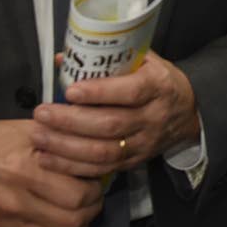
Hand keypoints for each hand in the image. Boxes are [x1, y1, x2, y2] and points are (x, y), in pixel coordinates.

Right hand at [0, 116, 102, 226]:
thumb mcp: (33, 129)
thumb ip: (65, 140)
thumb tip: (97, 153)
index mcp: (24, 171)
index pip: (76, 195)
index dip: (94, 191)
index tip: (96, 181)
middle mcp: (13, 203)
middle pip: (70, 222)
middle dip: (91, 211)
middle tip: (93, 199)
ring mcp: (5, 225)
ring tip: (81, 215)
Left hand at [31, 53, 200, 176]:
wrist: (187, 113)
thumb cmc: (158, 80)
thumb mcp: (144, 60)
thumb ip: (108, 57)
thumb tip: (63, 58)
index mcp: (158, 86)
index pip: (130, 92)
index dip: (99, 93)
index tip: (70, 90)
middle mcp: (152, 117)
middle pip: (111, 124)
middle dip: (71, 121)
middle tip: (42, 113)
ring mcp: (143, 143)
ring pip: (103, 152)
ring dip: (66, 146)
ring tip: (39, 135)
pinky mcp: (134, 162)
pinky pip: (101, 169)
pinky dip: (71, 166)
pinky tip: (47, 158)